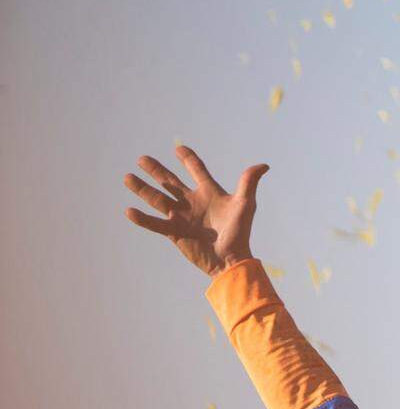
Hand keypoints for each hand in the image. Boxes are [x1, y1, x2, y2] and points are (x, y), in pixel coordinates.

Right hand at [123, 146, 269, 276]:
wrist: (230, 259)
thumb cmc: (240, 232)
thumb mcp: (245, 205)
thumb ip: (248, 183)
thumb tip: (263, 165)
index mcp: (209, 192)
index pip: (197, 170)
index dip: (188, 159)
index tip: (178, 149)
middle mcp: (193, 202)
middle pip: (170, 182)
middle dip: (156, 170)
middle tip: (142, 159)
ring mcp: (182, 217)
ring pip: (158, 199)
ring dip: (143, 189)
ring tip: (127, 177)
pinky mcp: (175, 232)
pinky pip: (155, 224)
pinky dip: (142, 219)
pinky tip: (129, 210)